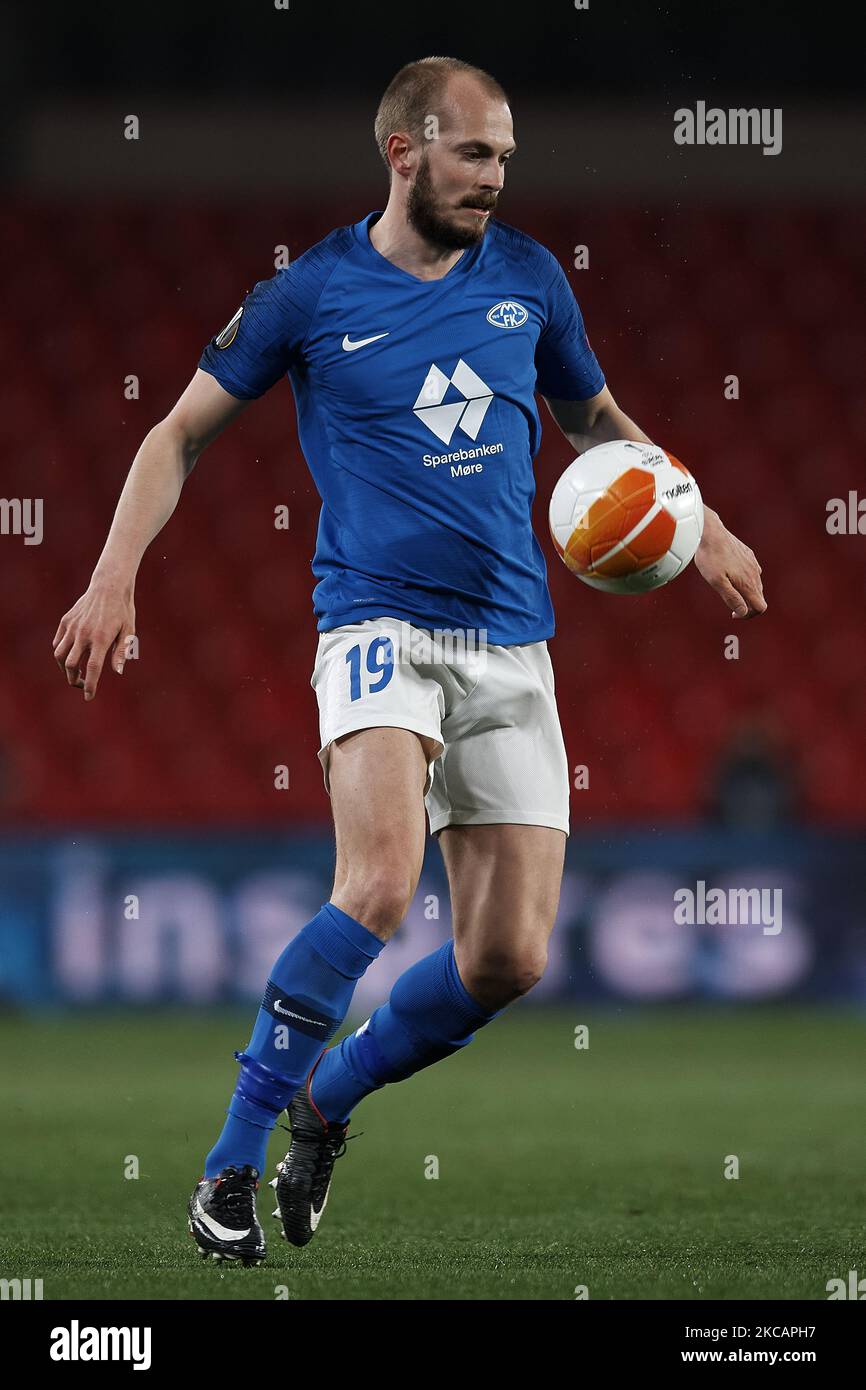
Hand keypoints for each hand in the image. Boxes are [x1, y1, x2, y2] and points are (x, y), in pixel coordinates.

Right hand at [53, 579, 136, 700]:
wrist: (108, 585)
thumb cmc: (122, 610)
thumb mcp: (129, 630)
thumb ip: (122, 651)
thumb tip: (117, 672)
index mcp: (101, 638)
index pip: (93, 668)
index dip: (90, 685)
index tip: (88, 696)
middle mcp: (83, 634)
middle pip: (71, 665)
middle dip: (74, 680)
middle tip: (82, 685)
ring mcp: (72, 627)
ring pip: (59, 655)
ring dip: (64, 669)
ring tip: (73, 673)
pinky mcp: (66, 621)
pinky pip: (58, 642)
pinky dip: (61, 653)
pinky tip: (70, 656)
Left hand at [694, 508, 765, 618]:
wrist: (710, 532)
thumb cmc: (710, 558)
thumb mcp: (716, 582)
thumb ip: (731, 598)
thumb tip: (744, 612)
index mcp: (748, 583)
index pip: (760, 607)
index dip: (749, 615)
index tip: (733, 614)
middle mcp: (754, 574)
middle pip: (758, 597)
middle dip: (746, 604)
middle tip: (728, 603)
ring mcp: (752, 563)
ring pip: (756, 584)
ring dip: (745, 591)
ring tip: (727, 588)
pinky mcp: (748, 554)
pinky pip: (752, 571)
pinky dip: (745, 578)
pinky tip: (731, 574)